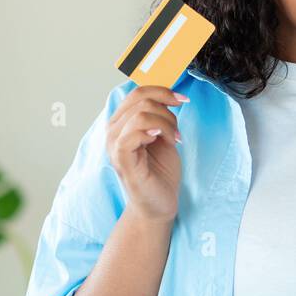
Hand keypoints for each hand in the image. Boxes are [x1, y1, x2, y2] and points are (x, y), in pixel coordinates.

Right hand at [106, 85, 186, 221]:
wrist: (159, 204)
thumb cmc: (160, 172)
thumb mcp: (163, 136)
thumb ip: (160, 116)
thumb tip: (169, 95)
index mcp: (122, 123)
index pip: (137, 92)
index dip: (162, 91)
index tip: (182, 99)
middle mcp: (113, 131)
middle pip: (140, 99)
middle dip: (167, 110)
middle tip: (176, 131)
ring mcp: (114, 145)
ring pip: (141, 113)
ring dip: (165, 123)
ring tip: (173, 139)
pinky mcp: (121, 159)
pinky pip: (133, 133)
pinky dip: (154, 131)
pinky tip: (162, 140)